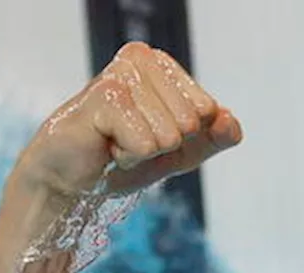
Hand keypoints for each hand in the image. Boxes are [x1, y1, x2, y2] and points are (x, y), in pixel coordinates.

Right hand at [10, 42, 241, 208]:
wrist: (73, 182)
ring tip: (115, 143)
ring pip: (169, 134)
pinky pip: (145, 144)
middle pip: (190, 121)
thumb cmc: (123, 157)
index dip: (184, 136)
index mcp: (161, 63)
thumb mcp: (182, 151)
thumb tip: (230, 122)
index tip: (149, 133)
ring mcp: (120, 74)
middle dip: (163, 145)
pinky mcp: (103, 97)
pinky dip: (128, 157)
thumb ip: (214, 137)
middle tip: (129, 140)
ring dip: (142, 151)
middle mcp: (140, 58)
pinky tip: (105, 147)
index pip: (208, 109)